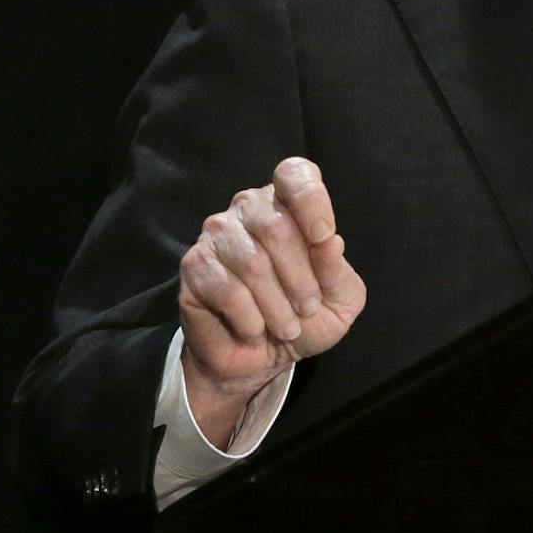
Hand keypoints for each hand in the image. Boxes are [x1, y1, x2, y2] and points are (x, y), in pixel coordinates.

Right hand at [177, 157, 365, 445]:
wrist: (261, 359)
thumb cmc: (304, 318)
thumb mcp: (339, 298)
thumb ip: (337, 269)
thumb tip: (330, 241)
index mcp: (287, 203)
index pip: (294, 174)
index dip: (311, 201)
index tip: (324, 238)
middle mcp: (248, 209)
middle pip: (276, 226)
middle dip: (301, 277)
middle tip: (307, 310)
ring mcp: (217, 234)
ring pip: (252, 262)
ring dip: (277, 305)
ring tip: (286, 327)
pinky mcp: (194, 266)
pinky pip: (226, 289)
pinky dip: (250, 318)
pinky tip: (255, 330)